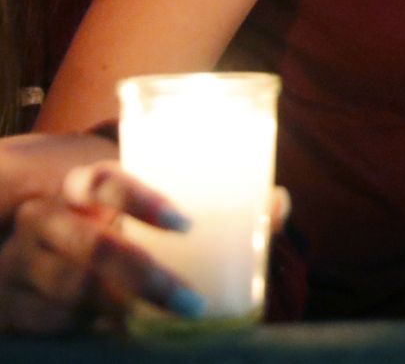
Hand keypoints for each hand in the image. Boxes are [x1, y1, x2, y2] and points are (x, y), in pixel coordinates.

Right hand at [0, 162, 202, 333]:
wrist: (31, 253)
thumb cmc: (99, 225)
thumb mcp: (126, 210)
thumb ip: (183, 209)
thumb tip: (273, 206)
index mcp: (75, 186)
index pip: (103, 182)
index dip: (142, 201)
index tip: (184, 225)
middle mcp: (41, 218)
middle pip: (95, 247)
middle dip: (146, 277)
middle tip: (191, 301)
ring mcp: (18, 261)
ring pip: (74, 287)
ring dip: (124, 308)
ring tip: (168, 317)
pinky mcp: (8, 302)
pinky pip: (50, 319)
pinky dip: (89, 326)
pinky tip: (120, 328)